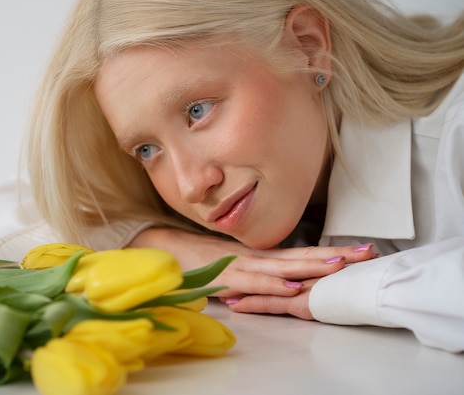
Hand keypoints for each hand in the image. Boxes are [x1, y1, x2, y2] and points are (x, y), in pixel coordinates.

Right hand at [128, 227, 375, 314]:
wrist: (169, 251)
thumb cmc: (205, 261)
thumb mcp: (239, 266)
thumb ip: (261, 272)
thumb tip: (288, 279)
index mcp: (264, 258)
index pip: (304, 254)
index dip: (333, 253)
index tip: (363, 251)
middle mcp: (258, 259)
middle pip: (303, 257)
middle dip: (336, 256)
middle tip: (368, 253)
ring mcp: (243, 267)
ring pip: (283, 268)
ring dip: (312, 267)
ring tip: (339, 265)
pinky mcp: (227, 278)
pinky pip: (254, 284)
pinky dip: (274, 286)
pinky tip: (292, 287)